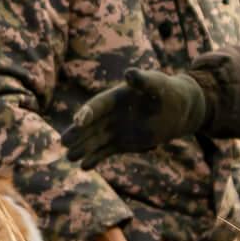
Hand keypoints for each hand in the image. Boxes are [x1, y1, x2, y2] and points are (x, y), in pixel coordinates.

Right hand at [62, 70, 208, 164]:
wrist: (176, 110)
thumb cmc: (166, 92)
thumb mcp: (156, 85)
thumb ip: (143, 81)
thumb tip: (130, 73)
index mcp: (114, 98)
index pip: (97, 105)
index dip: (88, 113)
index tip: (78, 121)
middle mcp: (110, 114)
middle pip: (90, 125)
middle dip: (77, 134)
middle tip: (63, 142)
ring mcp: (114, 130)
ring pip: (95, 140)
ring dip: (83, 149)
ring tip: (69, 158)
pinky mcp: (121, 143)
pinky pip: (105, 152)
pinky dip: (95, 159)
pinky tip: (85, 166)